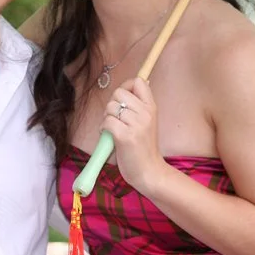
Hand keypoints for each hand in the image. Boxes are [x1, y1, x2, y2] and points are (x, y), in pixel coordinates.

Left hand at [100, 78, 165, 192]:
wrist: (149, 172)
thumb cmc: (144, 147)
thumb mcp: (147, 122)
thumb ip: (138, 106)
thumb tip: (129, 87)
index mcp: (151, 107)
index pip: (138, 82)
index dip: (126, 86)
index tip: (123, 99)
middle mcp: (145, 113)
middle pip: (119, 92)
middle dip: (112, 104)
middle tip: (116, 118)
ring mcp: (135, 125)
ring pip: (110, 107)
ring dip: (107, 117)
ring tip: (113, 128)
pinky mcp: (125, 136)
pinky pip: (107, 121)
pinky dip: (103, 128)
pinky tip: (109, 136)